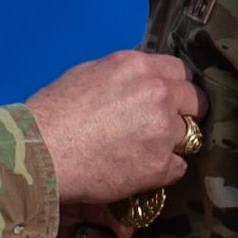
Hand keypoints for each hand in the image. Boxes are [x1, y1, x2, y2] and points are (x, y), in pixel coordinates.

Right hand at [25, 50, 206, 205]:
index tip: (171, 100)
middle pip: (195, 102)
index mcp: (138, 66)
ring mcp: (163, 130)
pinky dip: (162, 171)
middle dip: (185, 114)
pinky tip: (139, 171)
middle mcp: (158, 93)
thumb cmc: (53, 112)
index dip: (176, 87)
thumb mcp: (87, 73)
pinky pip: (178, 168)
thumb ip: (123, 76)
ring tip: (144, 153)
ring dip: (172, 144)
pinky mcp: (161, 165)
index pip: (180, 71)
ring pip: (188, 136)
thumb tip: (136, 83)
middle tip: (166, 127)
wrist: (41, 152)